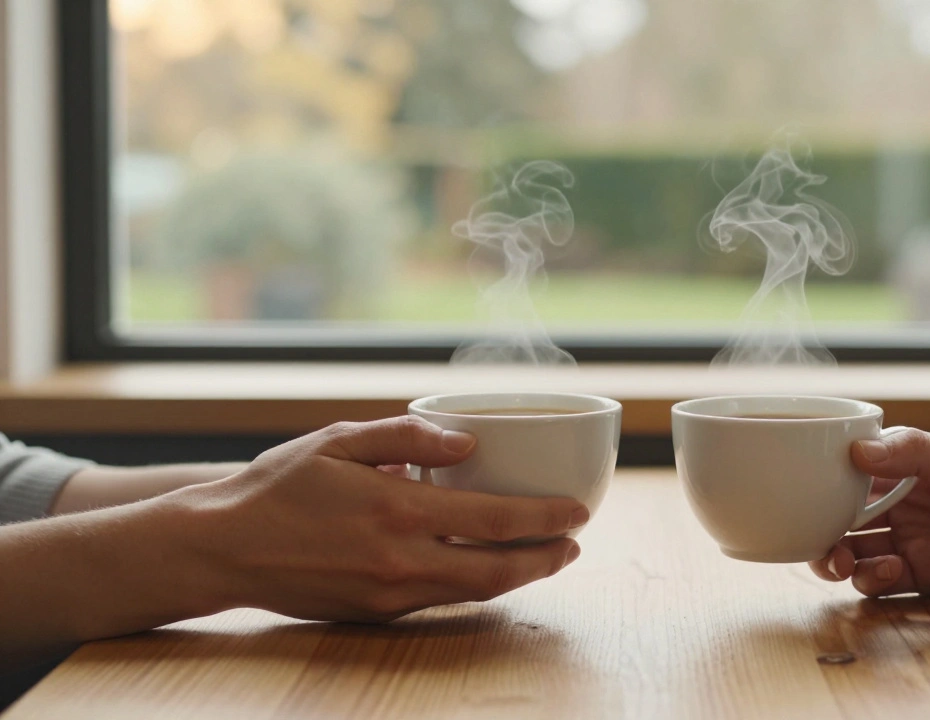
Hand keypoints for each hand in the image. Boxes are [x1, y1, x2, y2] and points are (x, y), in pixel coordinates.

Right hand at [168, 416, 588, 622]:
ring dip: (519, 576)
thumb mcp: (338, 441)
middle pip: (498, 570)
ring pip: (474, 591)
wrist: (221, 549)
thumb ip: (407, 437)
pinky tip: (489, 567)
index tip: (580, 510)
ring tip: (547, 557)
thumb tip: (470, 444)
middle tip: (575, 544)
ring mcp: (389, 594)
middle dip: (547, 559)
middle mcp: (400, 560)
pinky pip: (441, 599)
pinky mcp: (376, 613)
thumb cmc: (279, 486)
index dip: (546, 518)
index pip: (495, 519)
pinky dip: (476, 584)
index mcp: (397, 510)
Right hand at [809, 428, 929, 605]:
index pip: (855, 469)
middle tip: (817, 540)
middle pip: (846, 515)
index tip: (802, 489)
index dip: (825, 480)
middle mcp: (909, 503)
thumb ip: (912, 452)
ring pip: (857, 551)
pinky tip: (886, 574)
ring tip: (842, 562)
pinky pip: (883, 583)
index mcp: (914, 467)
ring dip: (839, 557)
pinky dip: (872, 581)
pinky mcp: (929, 579)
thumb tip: (854, 448)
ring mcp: (917, 542)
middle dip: (823, 527)